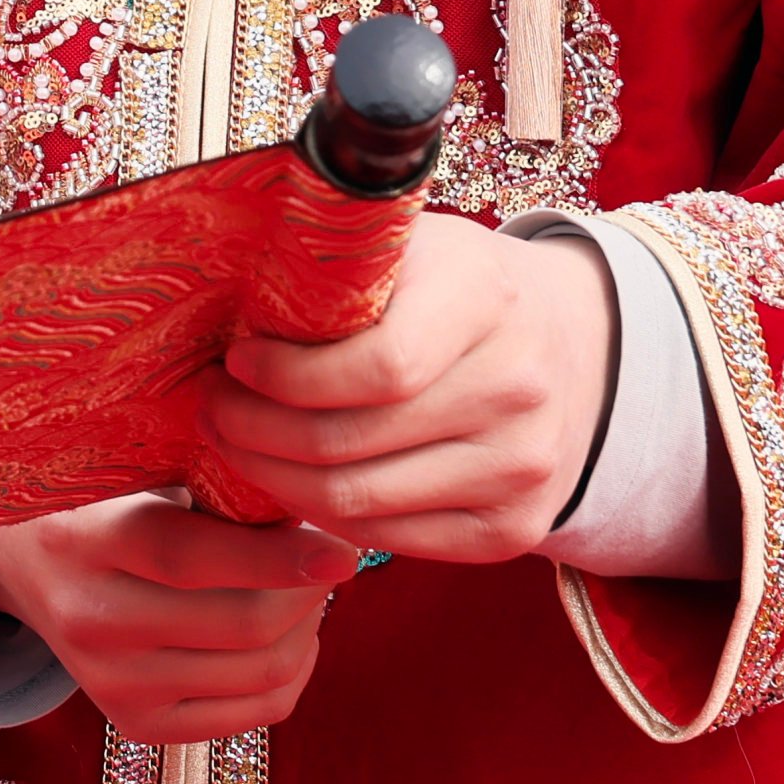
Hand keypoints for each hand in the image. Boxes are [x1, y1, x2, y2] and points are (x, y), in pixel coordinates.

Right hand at [0, 497, 356, 746]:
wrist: (20, 562)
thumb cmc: (96, 494)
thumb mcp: (130, 467)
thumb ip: (206, 479)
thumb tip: (309, 503)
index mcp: (80, 540)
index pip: (186, 557)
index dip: (274, 556)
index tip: (341, 548)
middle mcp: (89, 621)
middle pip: (239, 625)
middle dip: (308, 589)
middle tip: (326, 551)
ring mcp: (111, 683)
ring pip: (259, 672)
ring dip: (307, 626)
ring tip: (304, 585)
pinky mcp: (136, 722)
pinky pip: (255, 711)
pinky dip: (293, 670)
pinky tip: (286, 630)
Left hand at [197, 211, 615, 566]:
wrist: (572, 346)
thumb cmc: (455, 286)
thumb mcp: (410, 243)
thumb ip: (339, 266)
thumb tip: (226, 291)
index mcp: (487, 299)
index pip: (377, 366)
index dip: (287, 375)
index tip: (234, 361)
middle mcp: (518, 390)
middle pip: (350, 443)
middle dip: (253, 431)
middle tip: (210, 408)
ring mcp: (524, 469)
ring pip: (359, 503)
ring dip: (272, 478)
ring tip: (232, 442)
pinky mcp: (516, 531)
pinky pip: (390, 540)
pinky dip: (323, 517)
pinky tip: (290, 481)